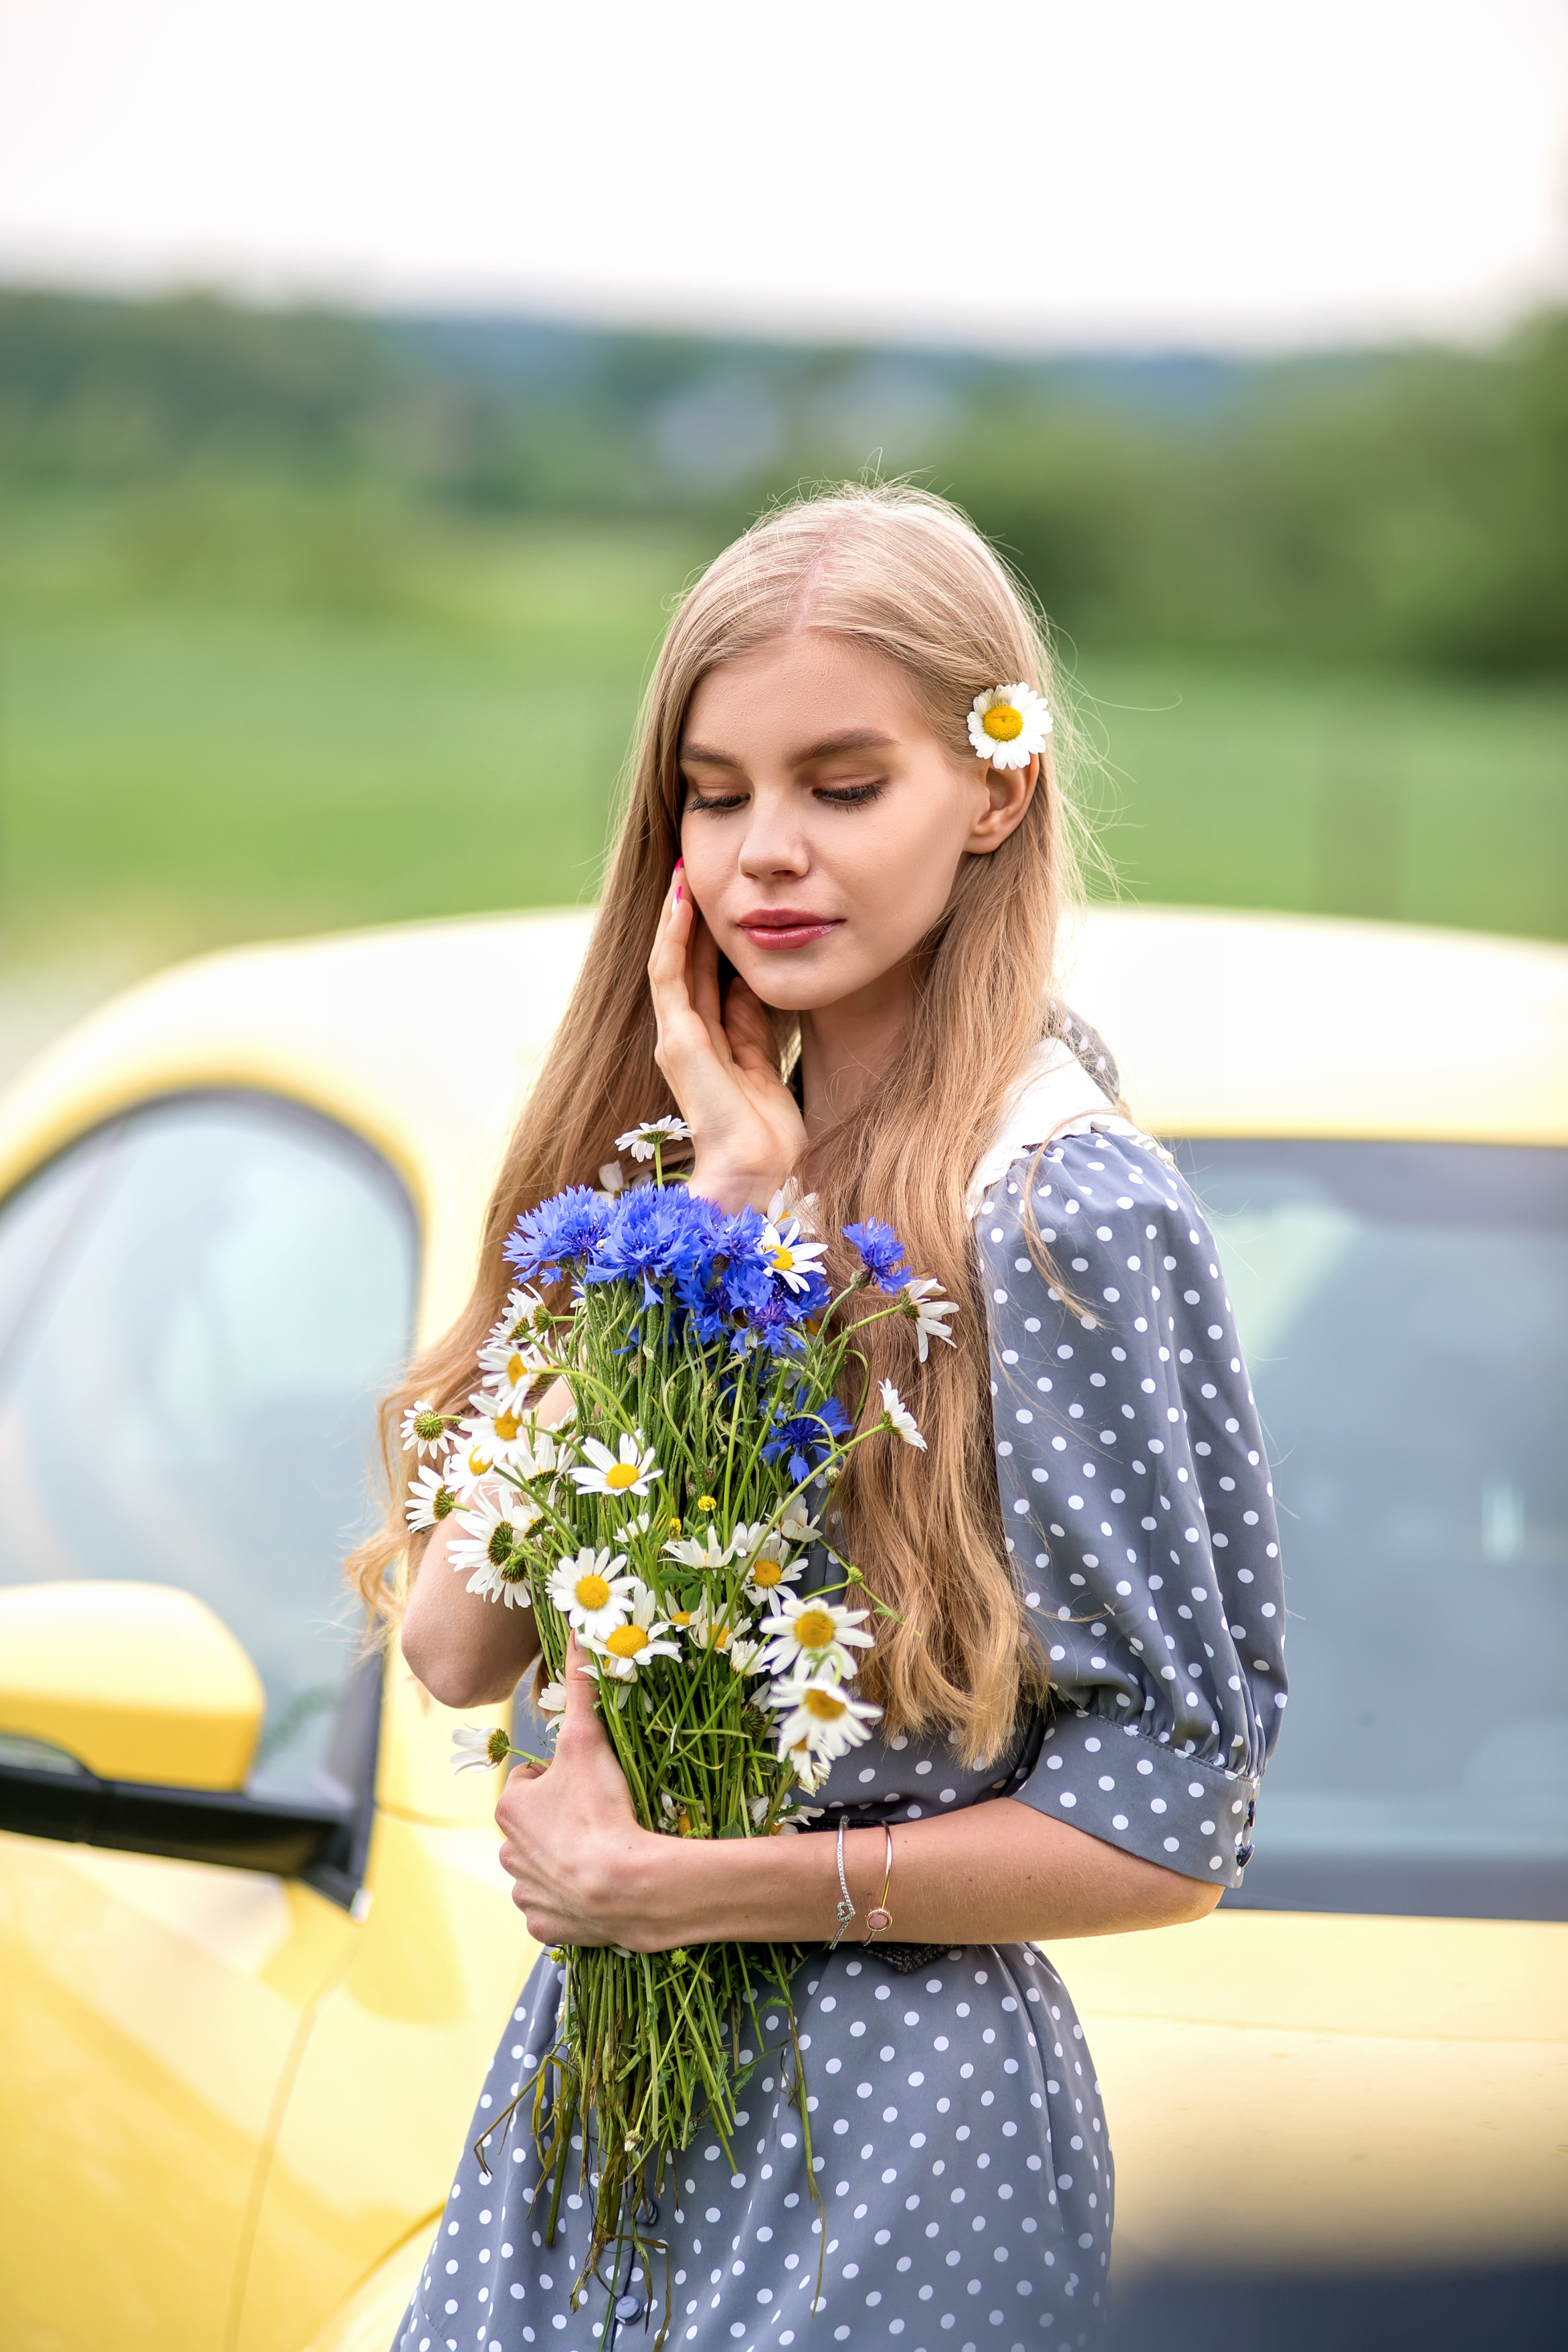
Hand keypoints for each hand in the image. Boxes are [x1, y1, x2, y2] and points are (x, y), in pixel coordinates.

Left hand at [495, 1639, 660, 1948]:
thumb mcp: (589, 1739)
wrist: (623, 1886)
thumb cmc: (601, 1809)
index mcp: (509, 1808)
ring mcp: (525, 1892)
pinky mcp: (544, 1925)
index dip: (565, 1777)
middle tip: (602, 1815)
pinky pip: (556, 1906)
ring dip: (568, 1856)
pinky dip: (574, 1898)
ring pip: (545, 1864)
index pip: (534, 1780)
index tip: (592, 1783)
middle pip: (539, 1823)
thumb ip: (581, 1685)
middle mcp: (507, 1852)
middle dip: (564, 1817)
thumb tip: (576, 1628)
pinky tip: (598, 1884)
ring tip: (604, 1849)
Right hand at [647, 864, 805, 1212]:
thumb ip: (750, 1024)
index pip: (702, 975)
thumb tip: (744, 983)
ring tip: (684, 873)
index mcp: (705, 1042)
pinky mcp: (676, 1039)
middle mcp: (682, 1036)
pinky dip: (674, 938)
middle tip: (695, 867)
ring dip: (675, 916)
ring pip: (671, 961)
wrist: (757, 1167)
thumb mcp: (762, 1059)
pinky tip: (682, 905)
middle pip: (685, 962)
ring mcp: (675, 1036)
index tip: (720, 895)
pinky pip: (670, 976)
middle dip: (689, 916)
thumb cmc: (765, 1128)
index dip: (707, 934)